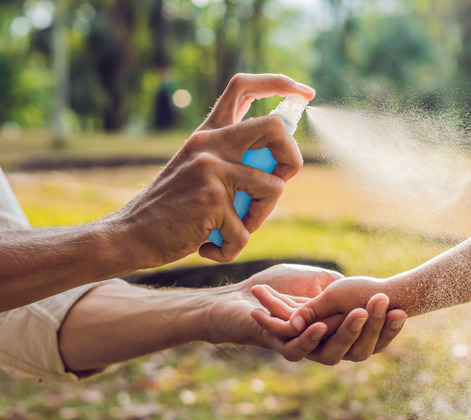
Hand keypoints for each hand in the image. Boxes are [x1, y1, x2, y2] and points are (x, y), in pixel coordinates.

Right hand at [110, 74, 315, 267]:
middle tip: (279, 183)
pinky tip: (209, 247)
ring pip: (274, 188)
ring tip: (232, 228)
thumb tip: (282, 160)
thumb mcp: (198, 170)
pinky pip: (247, 231)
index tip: (304, 92)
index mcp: (208, 134)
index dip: (279, 83)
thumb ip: (232, 159)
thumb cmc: (172, 210)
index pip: (243, 87)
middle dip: (292, 159)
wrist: (130, 235)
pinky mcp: (212, 200)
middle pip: (276, 128)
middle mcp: (210, 143)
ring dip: (261, 217)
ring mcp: (211, 169)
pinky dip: (232, 248)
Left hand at [205, 264, 406, 364]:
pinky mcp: (280, 347)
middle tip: (383, 303)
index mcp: (338, 332)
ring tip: (359, 313)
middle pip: (357, 347)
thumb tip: (373, 291)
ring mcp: (304, 349)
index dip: (387, 327)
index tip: (402, 310)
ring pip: (331, 351)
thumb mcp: (320, 281)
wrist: (241, 296)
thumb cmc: (279, 286)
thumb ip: (342, 289)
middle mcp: (324, 346)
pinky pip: (299, 350)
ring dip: (346, 331)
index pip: (371, 337)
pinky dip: (310, 338)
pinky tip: (319, 326)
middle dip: (372, 326)